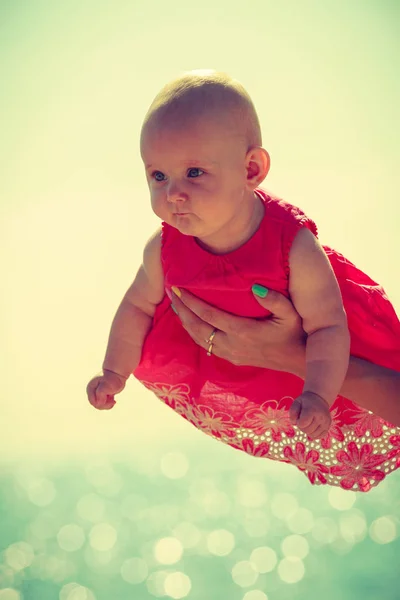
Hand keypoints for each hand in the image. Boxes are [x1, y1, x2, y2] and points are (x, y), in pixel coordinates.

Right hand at [86, 369, 126, 409]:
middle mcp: (92, 392)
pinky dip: (109, 403)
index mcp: (91, 388)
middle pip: (96, 405)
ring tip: (113, 398)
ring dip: (108, 404)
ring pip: (100, 405)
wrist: (117, 373)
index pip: (93, 402)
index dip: (101, 403)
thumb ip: (101, 394)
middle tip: (113, 400)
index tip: (109, 398)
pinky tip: (113, 399)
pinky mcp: (102, 395)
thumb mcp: (107, 385)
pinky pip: (104, 404)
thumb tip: (99, 403)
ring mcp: (97, 394)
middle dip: (105, 405)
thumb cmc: (112, 379)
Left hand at [170, 286, 305, 370]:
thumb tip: (255, 287)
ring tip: (175, 305)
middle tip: (170, 292)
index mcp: (243, 332)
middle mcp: (233, 345)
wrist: (299, 360)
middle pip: (198, 328)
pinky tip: (189, 323)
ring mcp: (231, 354)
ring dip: (185, 322)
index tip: (178, 288)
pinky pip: (207, 346)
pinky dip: (194, 333)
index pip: (209, 316)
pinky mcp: (233, 359)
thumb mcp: (290, 313)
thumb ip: (274, 299)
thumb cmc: (295, 332)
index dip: (191, 302)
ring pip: (199, 339)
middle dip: (182, 310)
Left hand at [289, 391, 331, 438]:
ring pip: (313, 435)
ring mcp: (326, 423)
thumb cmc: (306, 401)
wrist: (320, 398)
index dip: (298, 422)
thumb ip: (292, 412)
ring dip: (308, 431)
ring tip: (309, 422)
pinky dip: (314, 434)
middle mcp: (321, 418)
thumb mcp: (297, 402)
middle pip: (307, 431)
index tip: (299, 416)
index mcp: (312, 410)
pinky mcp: (328, 427)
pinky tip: (313, 427)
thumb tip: (294, 423)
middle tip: (303, 419)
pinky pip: (320, 437)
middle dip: (302, 427)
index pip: (302, 424)